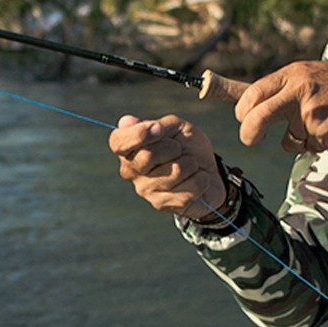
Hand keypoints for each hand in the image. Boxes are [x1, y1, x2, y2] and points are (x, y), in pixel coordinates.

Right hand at [110, 114, 227, 219]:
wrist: (209, 171)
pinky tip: (197, 180)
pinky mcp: (162, 205)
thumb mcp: (177, 128)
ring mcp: (145, 190)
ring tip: (191, 166)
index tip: (159, 128)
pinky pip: (188, 188)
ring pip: (175, 171)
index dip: (139, 134)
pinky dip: (201, 179)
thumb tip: (126, 122)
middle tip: (180, 150)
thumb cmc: (188, 147)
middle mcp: (131, 171)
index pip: (118, 142)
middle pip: (148, 156)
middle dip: (174, 148)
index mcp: (129, 149)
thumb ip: (156, 124)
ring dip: (191, 164)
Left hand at [234, 61, 327, 154]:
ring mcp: (309, 113)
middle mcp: (298, 89)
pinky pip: (305, 146)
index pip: (253, 92)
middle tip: (250, 139)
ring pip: (285, 137)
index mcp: (294, 74)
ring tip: (318, 124)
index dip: (241, 109)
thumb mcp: (314, 77)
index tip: (241, 118)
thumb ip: (287, 90)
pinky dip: (314, 145)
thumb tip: (254, 106)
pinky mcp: (320, 133)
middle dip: (248, 132)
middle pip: (256, 114)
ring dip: (295, 139)